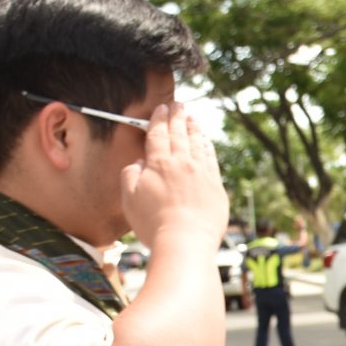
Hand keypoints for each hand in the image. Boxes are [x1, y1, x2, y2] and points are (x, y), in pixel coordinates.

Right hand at [123, 103, 228, 249]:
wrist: (186, 242)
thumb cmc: (153, 224)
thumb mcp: (130, 199)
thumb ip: (131, 175)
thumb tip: (139, 161)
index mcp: (159, 164)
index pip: (157, 135)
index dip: (158, 120)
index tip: (160, 109)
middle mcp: (182, 163)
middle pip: (179, 133)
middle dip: (177, 116)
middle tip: (178, 104)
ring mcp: (202, 173)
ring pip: (197, 143)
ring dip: (193, 127)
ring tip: (191, 117)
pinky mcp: (216, 186)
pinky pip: (211, 158)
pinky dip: (207, 146)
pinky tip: (206, 141)